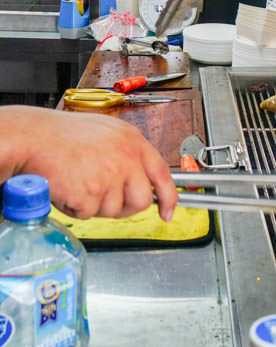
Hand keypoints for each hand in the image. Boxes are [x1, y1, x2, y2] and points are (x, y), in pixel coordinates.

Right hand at [0, 106, 177, 220]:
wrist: (34, 137)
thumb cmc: (63, 134)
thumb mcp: (107, 133)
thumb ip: (127, 153)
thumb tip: (140, 178)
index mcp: (133, 140)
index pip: (162, 173)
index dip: (169, 197)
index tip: (168, 212)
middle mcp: (126, 157)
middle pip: (142, 200)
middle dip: (124, 207)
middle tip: (103, 199)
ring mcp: (110, 175)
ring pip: (113, 210)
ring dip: (95, 205)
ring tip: (78, 182)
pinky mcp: (91, 192)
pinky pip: (89, 214)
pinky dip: (76, 208)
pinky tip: (67, 188)